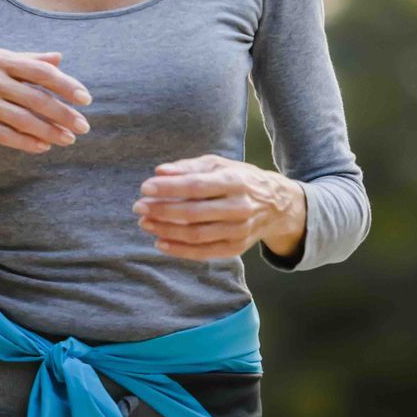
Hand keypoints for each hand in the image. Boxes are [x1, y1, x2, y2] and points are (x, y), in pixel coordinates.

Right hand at [0, 49, 90, 187]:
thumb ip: (26, 59)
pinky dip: (23, 141)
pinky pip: (0, 133)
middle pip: (33, 98)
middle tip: (83, 125)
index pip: (38, 72)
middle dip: (61, 113)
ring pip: (19, 118)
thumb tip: (58, 58)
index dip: (64, 85)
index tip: (84, 98)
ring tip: (68, 138)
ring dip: (47, 130)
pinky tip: (42, 146)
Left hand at [133, 155, 306, 262]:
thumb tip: (160, 172)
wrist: (276, 205)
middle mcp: (239, 207)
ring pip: (196, 235)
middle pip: (194, 213)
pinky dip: (180, 250)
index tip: (145, 188)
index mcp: (235, 181)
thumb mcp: (219, 165)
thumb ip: (188, 167)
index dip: (169, 188)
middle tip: (139, 207)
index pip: (197, 186)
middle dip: (162, 210)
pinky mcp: (236, 248)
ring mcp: (239, 230)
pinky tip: (160, 242)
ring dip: (166, 230)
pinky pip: (204, 252)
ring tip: (145, 223)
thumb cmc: (240, 179)